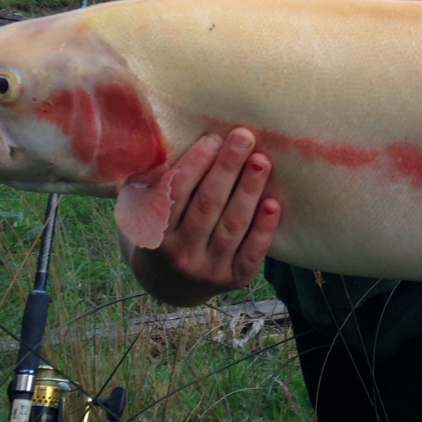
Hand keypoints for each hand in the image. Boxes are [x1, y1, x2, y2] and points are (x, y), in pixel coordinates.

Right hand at [119, 128, 278, 306]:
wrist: (169, 284)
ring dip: (249, 189)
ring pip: (232, 225)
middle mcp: (180, 254)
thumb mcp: (148, 211)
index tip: (213, 138)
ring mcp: (208, 270)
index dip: (196, 163)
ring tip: (262, 160)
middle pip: (208, 204)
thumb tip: (192, 139)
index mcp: (156, 233)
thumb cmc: (164, 231)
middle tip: (244, 137)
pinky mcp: (234, 279)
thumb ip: (162, 183)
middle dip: (228, 167)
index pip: (176, 193)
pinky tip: (273, 203)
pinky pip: (251, 253)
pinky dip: (263, 228)